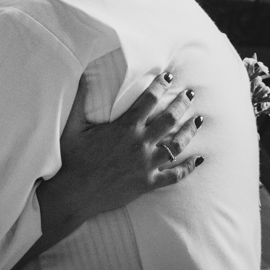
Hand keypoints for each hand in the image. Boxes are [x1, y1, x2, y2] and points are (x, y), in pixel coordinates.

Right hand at [16, 72, 198, 267]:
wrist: (74, 194)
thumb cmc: (71, 160)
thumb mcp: (72, 127)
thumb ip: (80, 100)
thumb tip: (81, 75)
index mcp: (125, 127)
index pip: (149, 100)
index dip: (160, 86)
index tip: (169, 76)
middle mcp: (140, 143)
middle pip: (170, 119)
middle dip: (182, 103)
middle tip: (189, 94)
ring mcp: (147, 164)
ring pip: (177, 144)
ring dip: (190, 131)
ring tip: (198, 121)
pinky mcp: (148, 183)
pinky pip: (175, 175)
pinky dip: (188, 167)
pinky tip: (197, 159)